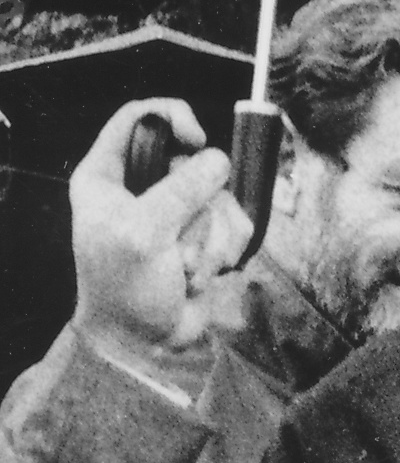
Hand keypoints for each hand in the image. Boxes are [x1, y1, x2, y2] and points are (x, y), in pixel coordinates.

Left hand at [70, 97, 251, 358]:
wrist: (143, 344)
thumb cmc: (125, 289)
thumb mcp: (143, 233)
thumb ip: (180, 191)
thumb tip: (219, 161)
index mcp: (107, 176)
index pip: (140, 118)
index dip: (172, 117)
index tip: (196, 139)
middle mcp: (142, 187)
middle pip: (192, 159)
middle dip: (198, 202)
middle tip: (179, 239)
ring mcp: (176, 213)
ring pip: (219, 196)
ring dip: (209, 238)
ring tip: (186, 269)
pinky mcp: (202, 236)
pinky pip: (230, 225)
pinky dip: (220, 254)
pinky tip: (197, 277)